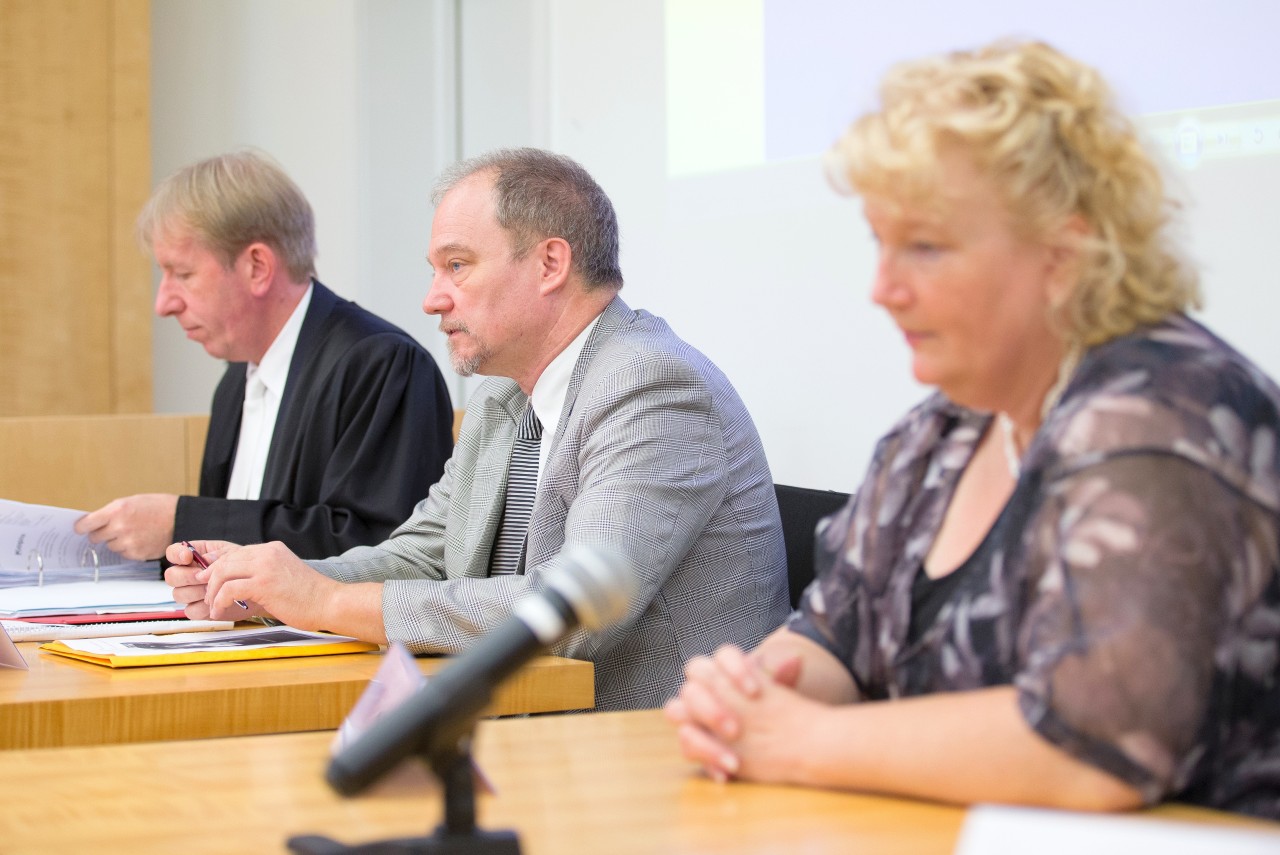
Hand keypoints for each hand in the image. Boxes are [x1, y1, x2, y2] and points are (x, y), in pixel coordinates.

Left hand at [76, 494, 179, 559]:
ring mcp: (128, 542)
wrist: (182, 519)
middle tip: (111, 529)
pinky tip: (141, 540)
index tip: (80, 529)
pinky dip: (129, 549)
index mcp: (117, 510)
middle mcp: (120, 527)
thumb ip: (112, 512)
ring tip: (133, 533)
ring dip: (116, 541)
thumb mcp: (132, 501)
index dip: (81, 527)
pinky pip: (124, 554)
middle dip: (101, 534)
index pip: (85, 524)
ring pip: (110, 546)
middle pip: (95, 538)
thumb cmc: (158, 506)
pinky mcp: (137, 554)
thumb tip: (93, 523)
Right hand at [164, 540, 240, 619]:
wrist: (253, 587)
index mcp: (193, 556)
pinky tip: (217, 602)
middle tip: (203, 576)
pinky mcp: (197, 610)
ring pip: (179, 594)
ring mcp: (190, 593)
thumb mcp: (232, 555)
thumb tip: (204, 559)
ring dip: (197, 591)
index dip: (176, 554)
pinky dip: (203, 607)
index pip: (173, 552)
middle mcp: (187, 574)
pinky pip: (190, 611)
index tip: (188, 556)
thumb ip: (217, 555)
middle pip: (171, 576)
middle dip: (186, 576)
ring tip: (216, 588)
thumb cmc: (241, 567)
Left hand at [194, 541, 340, 629]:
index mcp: (273, 549)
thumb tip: (244, 583)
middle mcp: (267, 553)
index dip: (217, 567)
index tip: (208, 580)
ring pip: (223, 573)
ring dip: (213, 592)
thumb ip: (266, 572)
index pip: (236, 553)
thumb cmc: (310, 596)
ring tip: (213, 607)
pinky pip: (229, 589)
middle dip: (210, 579)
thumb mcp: (286, 574)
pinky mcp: (263, 584)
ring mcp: (265, 567)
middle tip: (206, 596)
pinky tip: (220, 611)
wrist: (330, 602)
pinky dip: (219, 602)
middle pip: (225, 561)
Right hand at [664, 645, 809, 783]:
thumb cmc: (777, 710)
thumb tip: (795, 661)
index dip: (734, 670)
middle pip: (691, 687)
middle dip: (711, 709)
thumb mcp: (783, 696)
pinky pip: (688, 748)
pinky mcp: (696, 742)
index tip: (755, 692)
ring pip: (676, 713)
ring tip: (733, 761)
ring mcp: (695, 715)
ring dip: (701, 739)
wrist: (780, 737)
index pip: (722, 657)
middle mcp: (704, 689)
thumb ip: (785, 679)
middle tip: (736, 730)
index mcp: (726, 669)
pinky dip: (707, 761)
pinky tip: (727, 775)